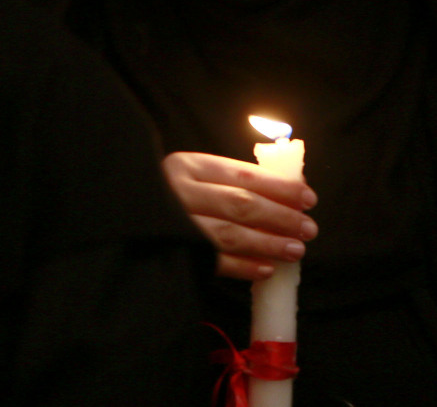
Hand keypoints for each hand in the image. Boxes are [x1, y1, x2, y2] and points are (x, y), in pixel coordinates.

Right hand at [163, 151, 317, 280]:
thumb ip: (235, 180)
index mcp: (190, 166)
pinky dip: (243, 266)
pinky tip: (266, 269)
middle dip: (280, 217)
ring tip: (296, 250)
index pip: (243, 174)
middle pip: (240, 203)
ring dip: (267, 243)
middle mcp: (181, 192)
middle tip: (309, 228)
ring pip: (230, 234)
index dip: (279, 186)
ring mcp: (175, 224)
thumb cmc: (174, 194)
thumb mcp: (197, 175)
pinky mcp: (173, 253)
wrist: (127, 211)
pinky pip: (214, 261)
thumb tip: (290, 190)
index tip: (308, 197)